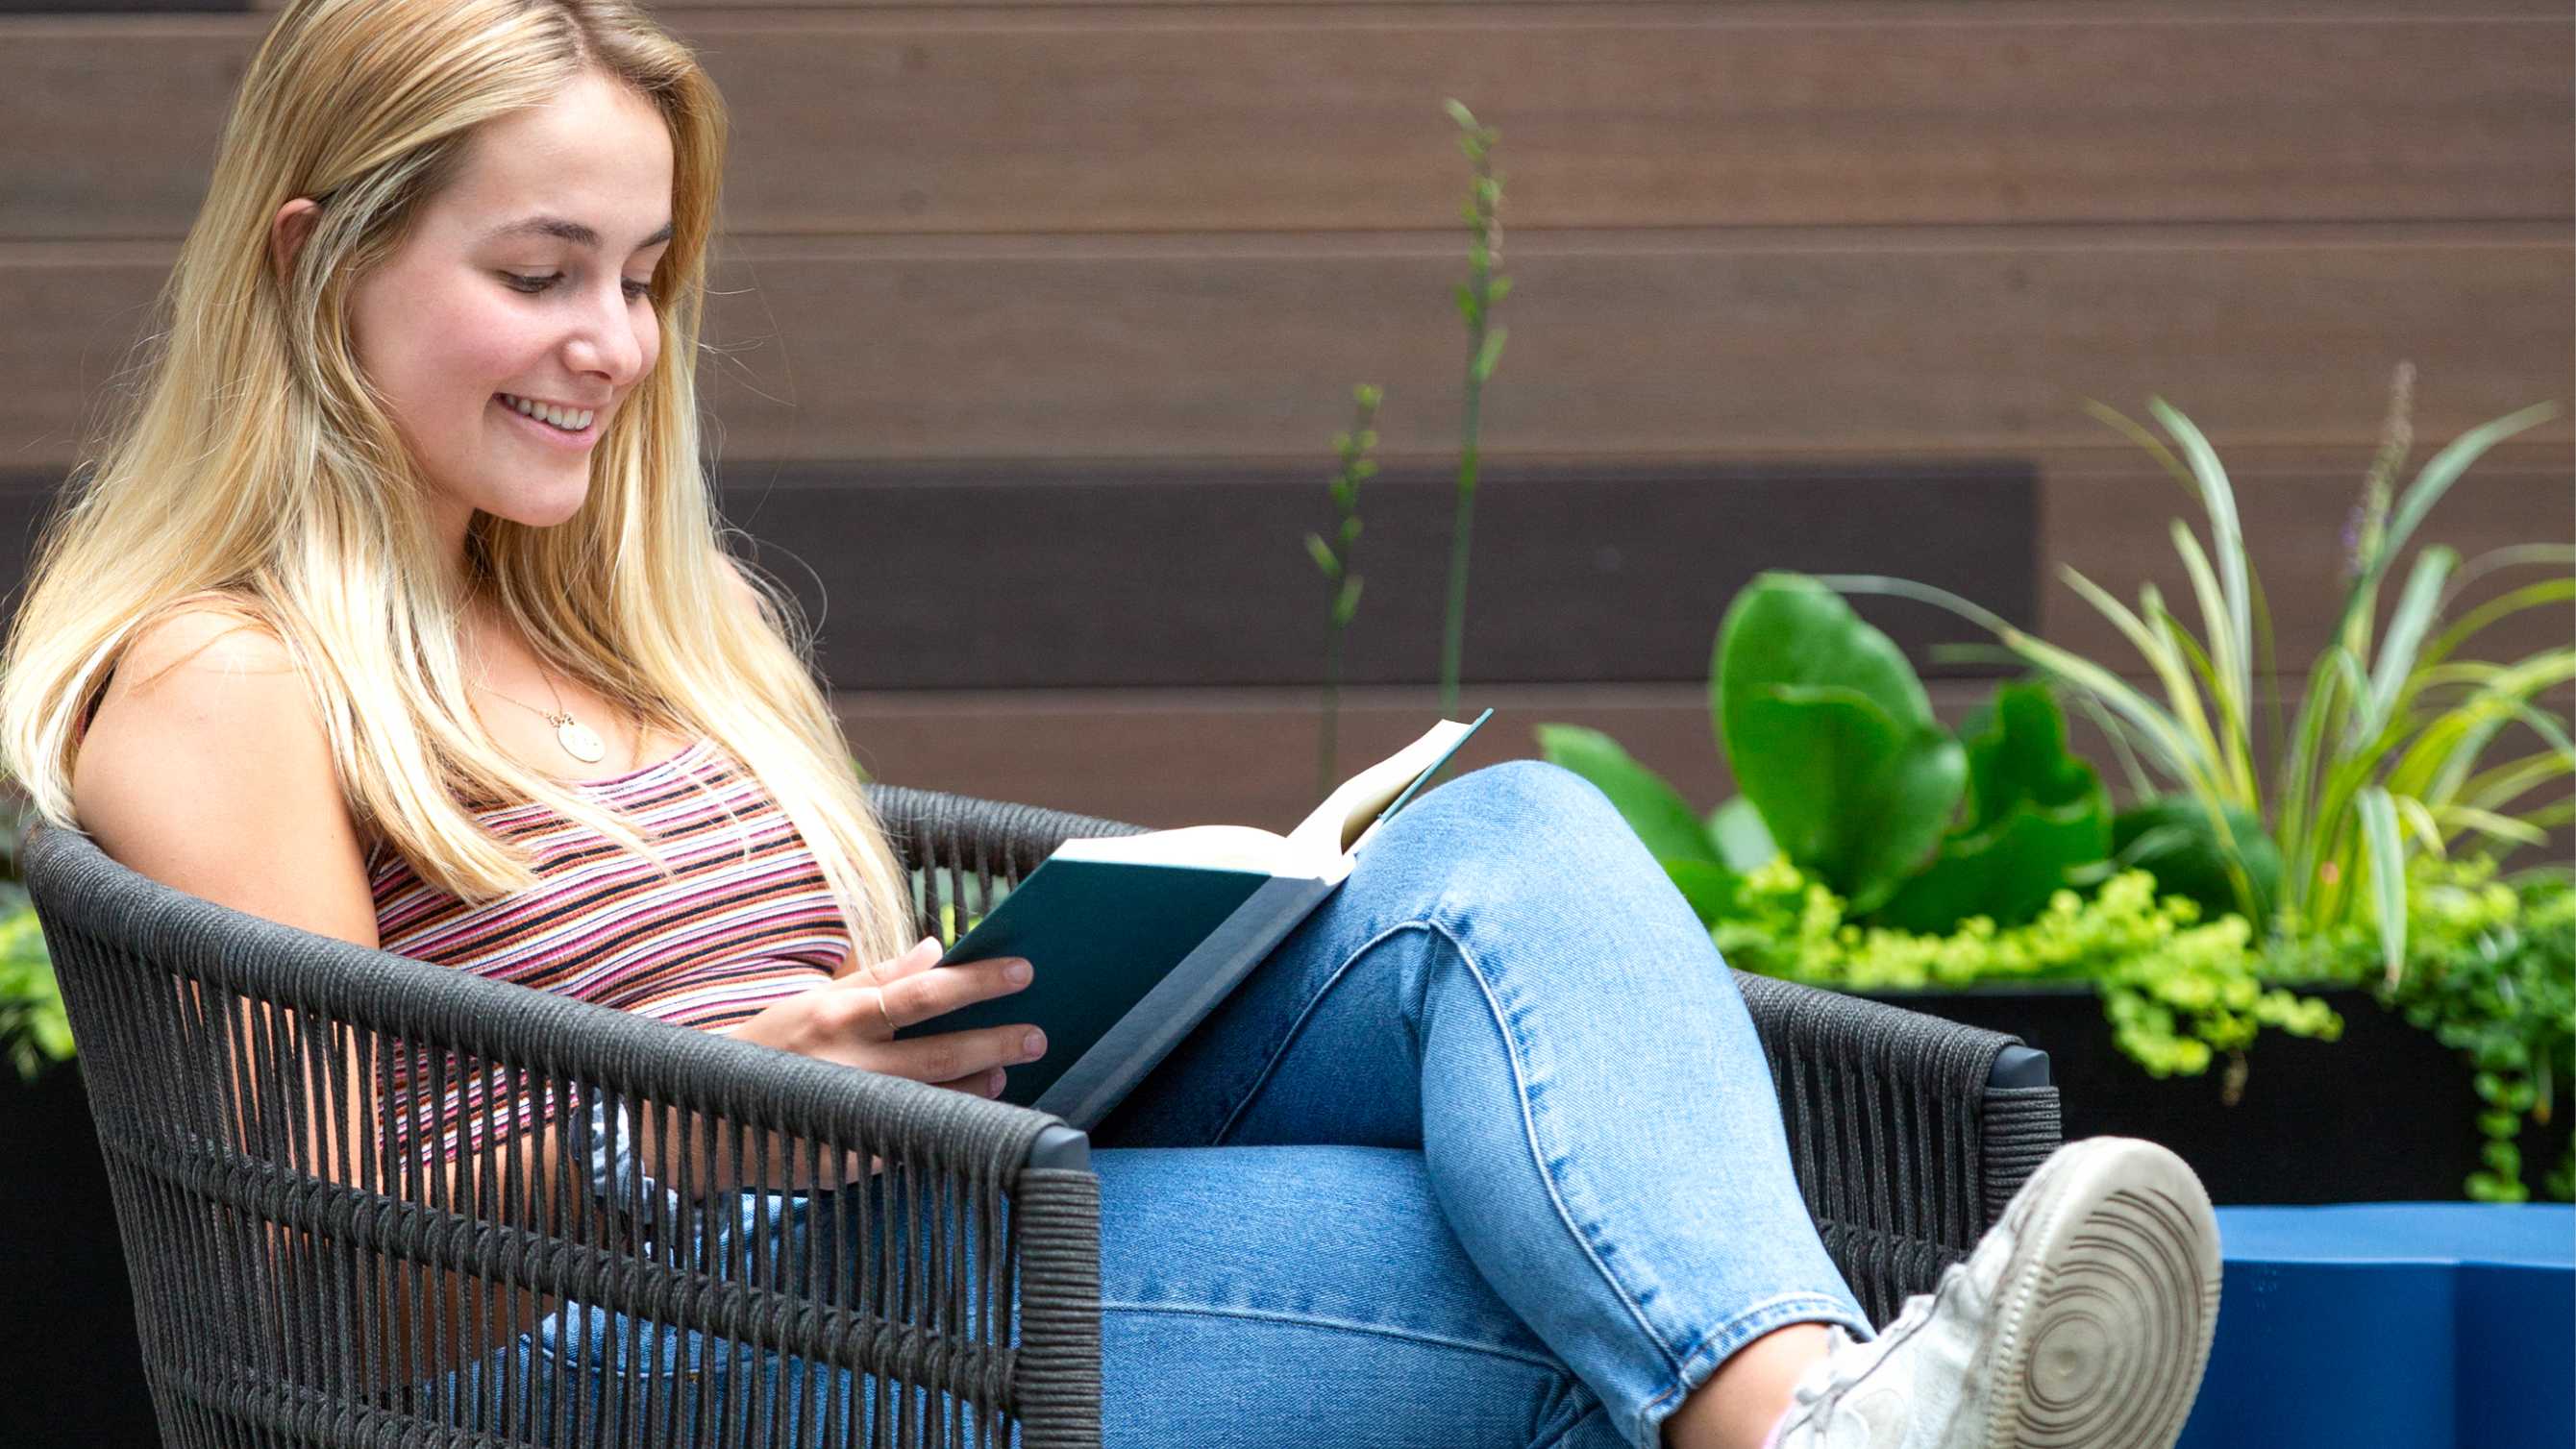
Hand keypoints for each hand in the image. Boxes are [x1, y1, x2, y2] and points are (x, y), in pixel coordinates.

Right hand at [720, 937, 1042, 1187]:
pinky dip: (941, 1127)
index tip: (1023, 972)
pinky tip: (969, 1119)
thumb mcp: (814, 1002)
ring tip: (1004, 1074)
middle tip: (1036, 1035)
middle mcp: (846, 1064)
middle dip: (993, 1043)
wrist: (706, 1120)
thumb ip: (875, 978)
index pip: (921, 993)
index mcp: (838, 1016)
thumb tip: (933, 948)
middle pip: (937, 1053)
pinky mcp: (849, 1160)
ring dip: (974, 1087)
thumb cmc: (770, 1049)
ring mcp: (848, 1115)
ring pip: (931, 1101)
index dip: (976, 982)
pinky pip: (909, 1139)